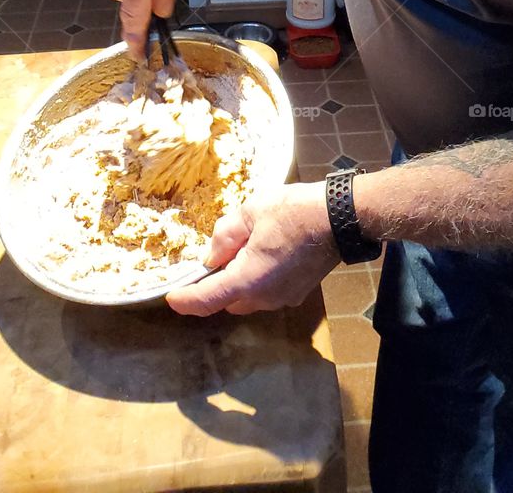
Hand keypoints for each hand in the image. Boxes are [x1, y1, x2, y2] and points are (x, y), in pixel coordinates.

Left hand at [166, 182, 338, 315]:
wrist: (340, 218)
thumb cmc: (294, 211)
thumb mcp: (251, 211)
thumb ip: (225, 234)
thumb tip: (212, 255)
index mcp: (247, 278)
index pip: (206, 300)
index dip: (185, 301)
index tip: (171, 298)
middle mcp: (263, 297)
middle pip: (227, 301)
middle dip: (217, 284)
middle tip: (218, 255)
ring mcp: (283, 298)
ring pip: (248, 298)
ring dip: (239, 281)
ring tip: (247, 247)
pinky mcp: (297, 293)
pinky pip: (267, 293)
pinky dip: (259, 280)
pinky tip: (267, 253)